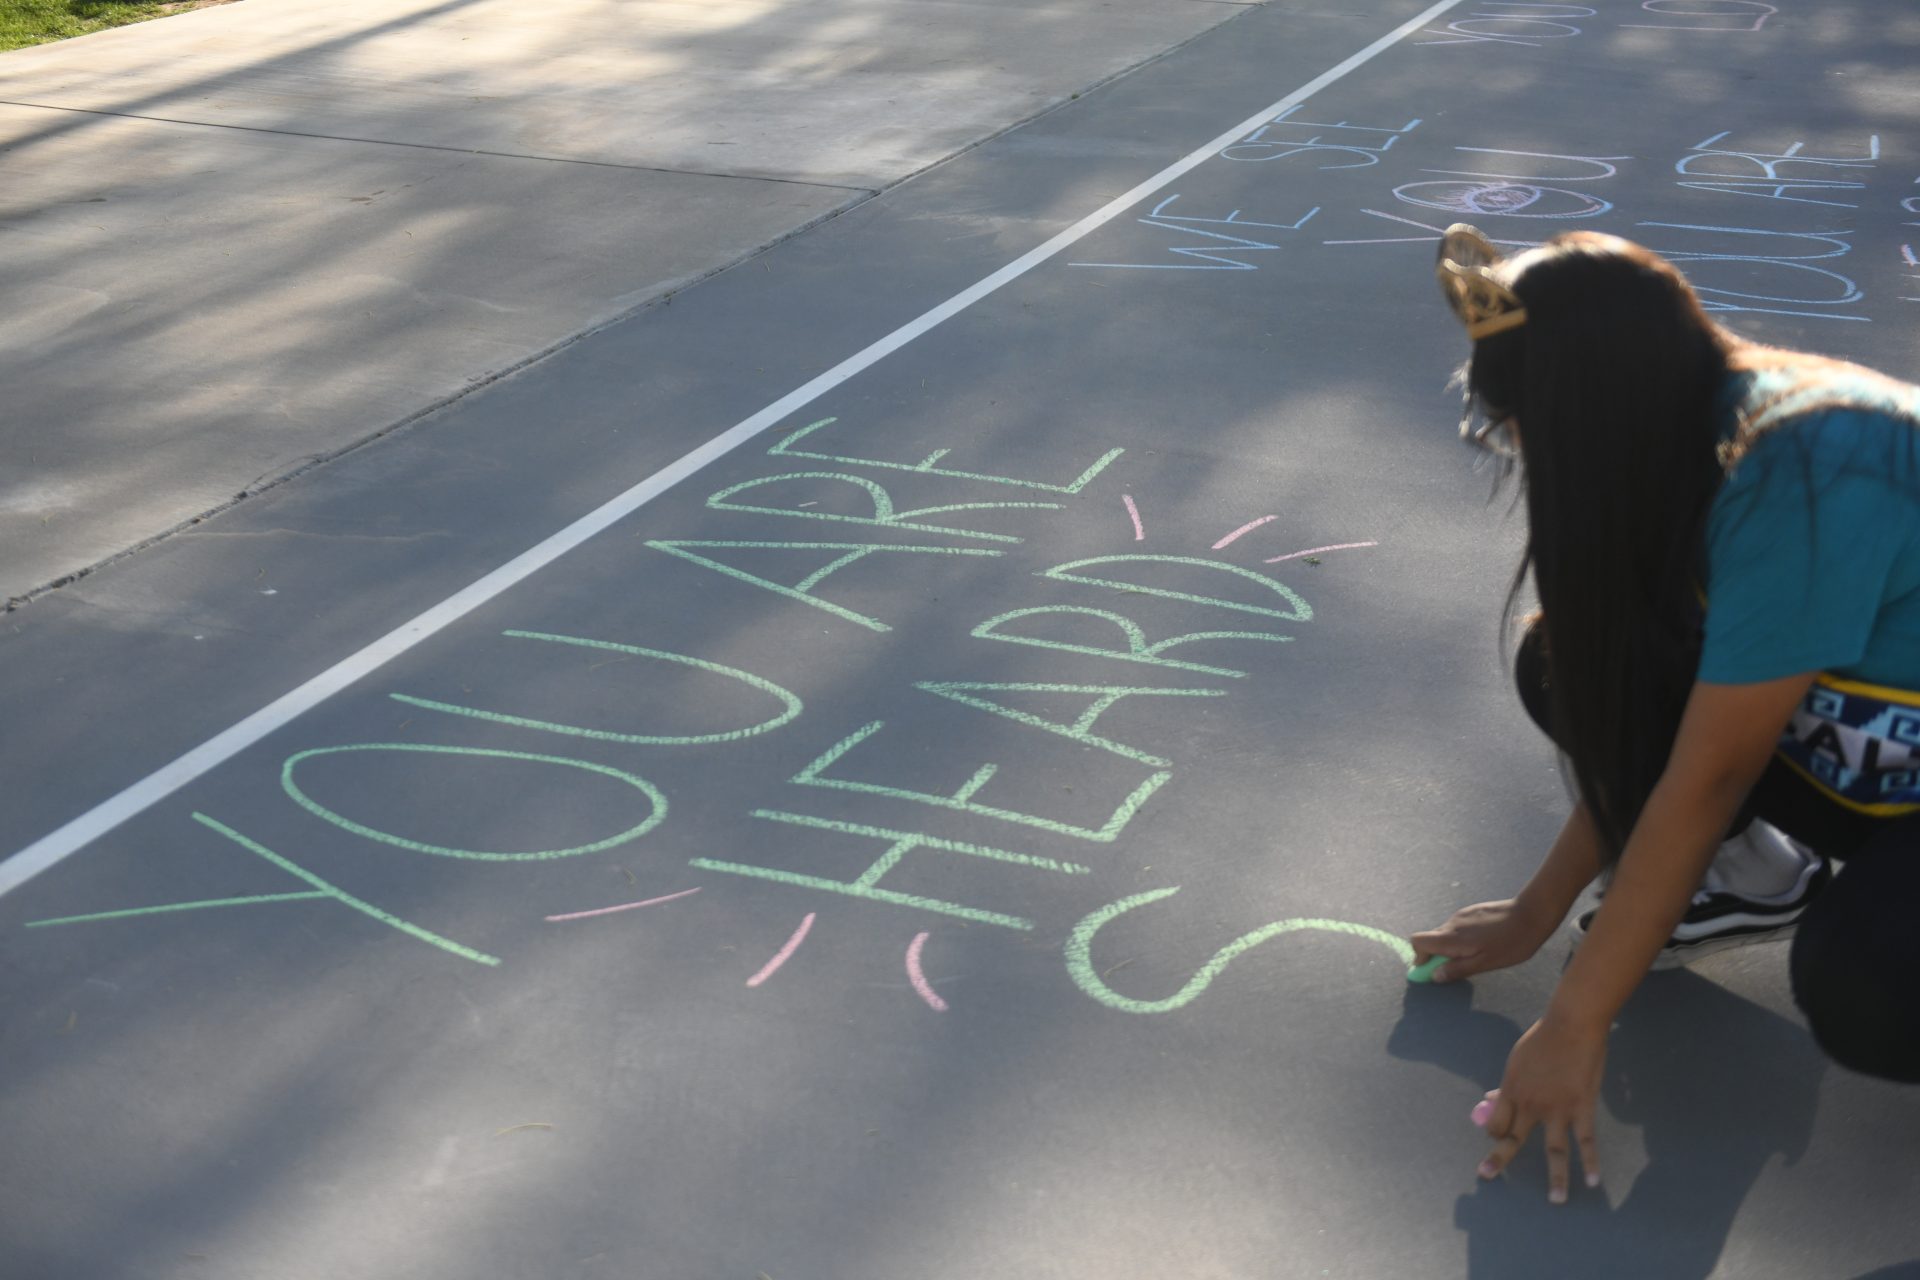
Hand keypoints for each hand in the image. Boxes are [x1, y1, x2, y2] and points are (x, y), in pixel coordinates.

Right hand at [1409, 897, 1555, 982]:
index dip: (1420, 957)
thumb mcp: (1486, 963)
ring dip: (1451, 947)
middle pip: (1431, 939)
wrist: (1532, 913)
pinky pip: (1458, 927)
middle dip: (1438, 955)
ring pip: (1446, 934)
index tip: (1432, 969)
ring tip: (1477, 954)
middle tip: (1460, 967)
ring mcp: (1461, 915)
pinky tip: (1484, 942)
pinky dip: (1461, 938)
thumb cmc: (1511, 943)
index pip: (1418, 941)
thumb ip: (1458, 969)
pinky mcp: (1472, 911)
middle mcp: (1452, 923)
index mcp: (1452, 937)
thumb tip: (1435, 976)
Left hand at [1478, 1017, 1606, 1202]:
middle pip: (1513, 1138)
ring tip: (1556, 1201)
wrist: (1571, 1025)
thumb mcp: (1516, 1060)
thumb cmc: (1542, 1039)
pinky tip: (1593, 1181)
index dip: (1494, 1132)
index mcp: (1511, 1090)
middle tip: (1486, 1176)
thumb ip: (1506, 1086)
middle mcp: (1530, 1104)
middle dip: (1498, 1159)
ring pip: (1554, 1151)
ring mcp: (1557, 1109)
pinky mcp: (1582, 1107)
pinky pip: (1586, 1141)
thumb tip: (1489, 1100)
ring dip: (1556, 1178)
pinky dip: (1591, 1162)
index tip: (1498, 1137)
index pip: (1496, 1123)